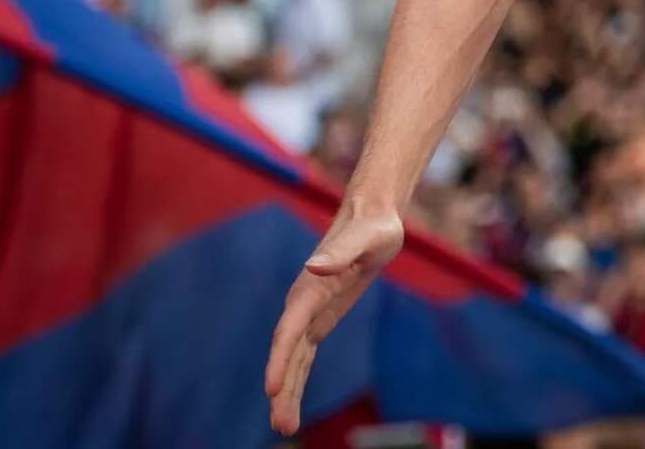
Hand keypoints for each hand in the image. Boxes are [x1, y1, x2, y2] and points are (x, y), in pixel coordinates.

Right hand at [265, 200, 405, 433]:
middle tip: (281, 426)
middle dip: (281, 390)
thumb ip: (341, 252)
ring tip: (283, 427)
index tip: (270, 390)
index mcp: (309, 290)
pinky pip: (303, 356)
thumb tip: (314, 267)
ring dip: (286, 393)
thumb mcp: (368, 237)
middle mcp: (302, 305)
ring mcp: (308, 314)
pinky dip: (296, 378)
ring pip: (292, 360)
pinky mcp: (318, 320)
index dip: (278, 360)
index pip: (289, 330)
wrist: (370, 218)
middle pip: (286, 354)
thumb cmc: (373, 227)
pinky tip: (290, 402)